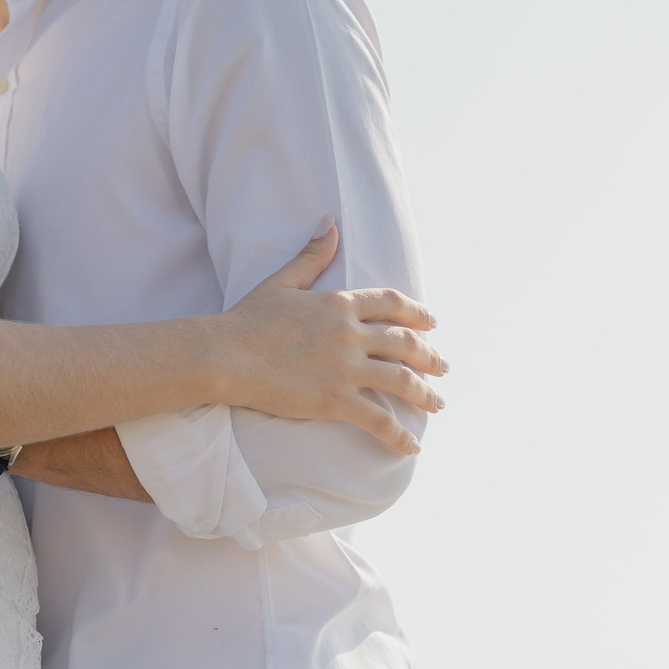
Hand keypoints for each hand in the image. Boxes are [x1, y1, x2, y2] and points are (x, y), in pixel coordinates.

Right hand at [210, 221, 446, 455]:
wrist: (226, 355)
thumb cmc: (247, 319)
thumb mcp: (282, 282)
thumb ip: (312, 256)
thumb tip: (330, 223)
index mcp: (339, 304)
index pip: (392, 304)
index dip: (418, 313)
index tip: (433, 324)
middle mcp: (350, 334)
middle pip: (406, 343)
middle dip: (430, 357)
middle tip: (443, 367)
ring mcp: (346, 369)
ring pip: (402, 381)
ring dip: (426, 395)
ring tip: (438, 403)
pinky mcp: (336, 400)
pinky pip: (379, 420)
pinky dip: (399, 435)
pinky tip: (411, 446)